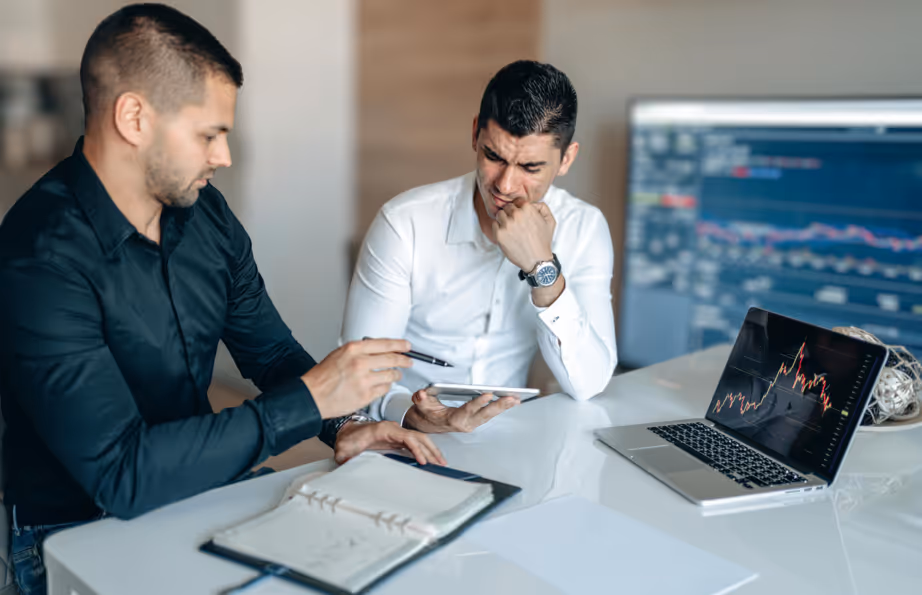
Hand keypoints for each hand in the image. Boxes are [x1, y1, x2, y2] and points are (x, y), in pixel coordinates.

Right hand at [301, 339, 411, 418]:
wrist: (312, 396)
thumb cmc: (322, 376)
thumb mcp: (339, 354)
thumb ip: (359, 351)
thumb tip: (378, 350)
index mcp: (353, 349)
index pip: (384, 344)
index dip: (399, 345)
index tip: (406, 346)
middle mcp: (360, 363)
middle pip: (392, 359)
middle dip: (404, 360)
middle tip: (408, 361)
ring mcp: (364, 380)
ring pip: (391, 375)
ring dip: (396, 375)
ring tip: (396, 375)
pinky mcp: (366, 395)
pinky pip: (384, 389)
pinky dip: (386, 387)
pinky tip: (383, 385)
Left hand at [333, 420, 445, 465]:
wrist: (346, 431)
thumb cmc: (348, 438)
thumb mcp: (344, 449)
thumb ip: (345, 456)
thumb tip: (347, 464)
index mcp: (383, 429)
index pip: (406, 437)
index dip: (416, 448)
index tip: (423, 460)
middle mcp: (393, 429)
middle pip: (418, 436)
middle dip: (431, 449)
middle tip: (440, 462)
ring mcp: (396, 433)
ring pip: (419, 439)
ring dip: (431, 449)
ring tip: (440, 461)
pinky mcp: (397, 439)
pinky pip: (414, 443)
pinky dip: (424, 450)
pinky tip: (429, 458)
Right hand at [403, 390, 518, 433]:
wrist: (428, 424)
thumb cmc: (427, 413)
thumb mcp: (421, 405)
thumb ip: (420, 399)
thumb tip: (421, 394)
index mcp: (454, 419)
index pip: (468, 410)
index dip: (478, 402)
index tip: (488, 395)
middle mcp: (465, 424)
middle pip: (484, 414)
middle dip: (499, 406)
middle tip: (511, 398)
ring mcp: (472, 424)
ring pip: (490, 415)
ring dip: (503, 407)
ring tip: (516, 399)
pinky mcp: (476, 421)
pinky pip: (490, 415)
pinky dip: (501, 408)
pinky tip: (510, 402)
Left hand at [492, 198, 555, 271]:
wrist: (537, 260)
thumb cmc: (543, 241)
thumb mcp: (550, 221)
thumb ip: (542, 207)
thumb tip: (532, 203)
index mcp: (527, 209)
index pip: (517, 201)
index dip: (519, 208)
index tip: (521, 216)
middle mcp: (516, 215)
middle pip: (507, 207)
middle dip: (511, 214)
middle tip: (516, 224)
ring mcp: (506, 224)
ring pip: (499, 214)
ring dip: (504, 220)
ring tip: (511, 229)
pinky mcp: (499, 234)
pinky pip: (494, 224)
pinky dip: (498, 228)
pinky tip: (507, 234)